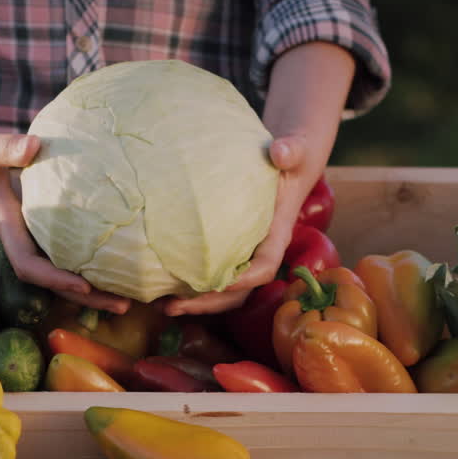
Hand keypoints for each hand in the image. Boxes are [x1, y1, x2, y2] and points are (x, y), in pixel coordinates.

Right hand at [0, 78, 130, 313]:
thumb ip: (5, 147)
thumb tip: (34, 147)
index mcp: (6, 227)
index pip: (29, 265)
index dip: (55, 278)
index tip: (83, 284)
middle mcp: (20, 238)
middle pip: (54, 280)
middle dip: (86, 295)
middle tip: (126, 306)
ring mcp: (29, 235)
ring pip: (62, 270)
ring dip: (93, 286)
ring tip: (130, 297)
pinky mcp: (37, 225)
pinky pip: (65, 252)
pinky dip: (88, 262)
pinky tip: (117, 265)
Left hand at [159, 135, 313, 316]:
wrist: (288, 163)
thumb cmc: (289, 158)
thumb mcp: (293, 152)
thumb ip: (290, 151)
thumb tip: (280, 152)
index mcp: (276, 234)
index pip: (266, 266)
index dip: (245, 279)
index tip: (219, 282)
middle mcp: (261, 251)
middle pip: (239, 291)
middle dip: (209, 302)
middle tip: (174, 306)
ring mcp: (244, 255)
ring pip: (225, 290)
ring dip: (196, 302)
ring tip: (164, 307)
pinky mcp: (229, 251)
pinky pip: (212, 275)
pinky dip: (191, 286)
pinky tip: (164, 288)